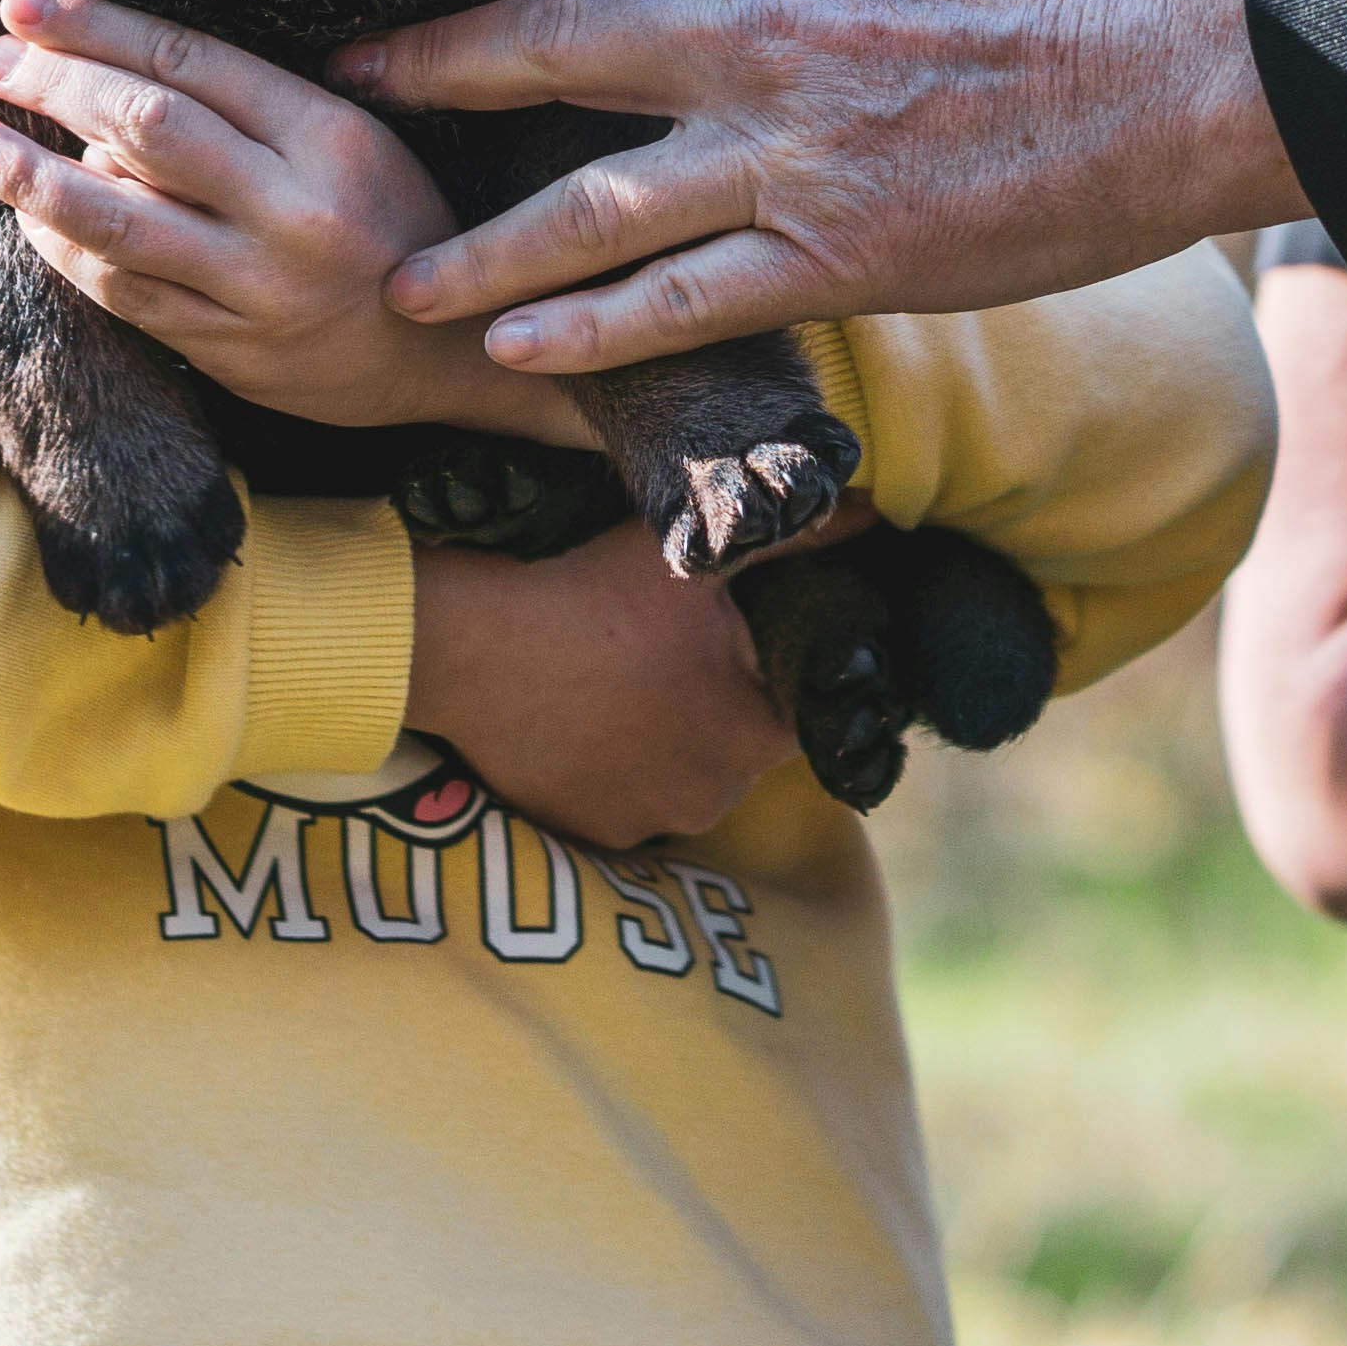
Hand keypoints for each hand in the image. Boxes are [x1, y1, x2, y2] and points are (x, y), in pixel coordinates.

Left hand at [0, 0, 582, 448]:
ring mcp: (259, 289)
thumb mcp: (359, 142)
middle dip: (57, 87)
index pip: (193, 65)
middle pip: (149, 130)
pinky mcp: (232, 352)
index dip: (100, 29)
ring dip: (31, 179)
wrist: (452, 356)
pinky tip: (28, 220)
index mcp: (332, 139)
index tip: (29, 4)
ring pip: (120, 222)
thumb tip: (121, 62)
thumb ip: (260, 107)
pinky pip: (127, 293)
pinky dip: (67, 251)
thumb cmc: (395, 225)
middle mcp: (295, 212)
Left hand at [350, 0, 1303, 372]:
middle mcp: (758, 33)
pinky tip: (514, 353)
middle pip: (546, 42)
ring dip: (480, 243)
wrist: (1181, 66)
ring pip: (588, 196)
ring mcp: (791, 148)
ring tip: (396, 277)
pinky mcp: (840, 251)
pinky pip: (681, 299)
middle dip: (429, 68)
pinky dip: (587, 330)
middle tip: (336, 91)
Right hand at [402, 516, 801, 844]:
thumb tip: (875, 511)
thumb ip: (794, 539)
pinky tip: (589, 718)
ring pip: (685, 773)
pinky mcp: (593, 833)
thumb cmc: (591, 593)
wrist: (471, 646)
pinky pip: (628, 799)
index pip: (796, 707)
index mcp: (755, 736)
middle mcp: (714, 797)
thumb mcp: (696, 558)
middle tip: (667, 651)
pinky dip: (617, 768)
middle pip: (741, 744)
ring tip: (623, 681)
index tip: (727, 635)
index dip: (769, 666)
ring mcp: (650, 823)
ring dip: (669, 739)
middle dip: (719, 703)